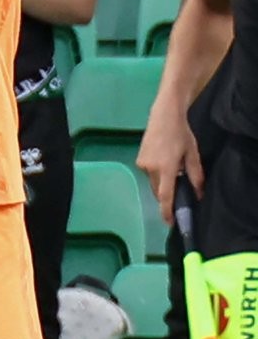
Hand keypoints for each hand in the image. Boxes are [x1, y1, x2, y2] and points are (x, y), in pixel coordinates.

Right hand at [137, 100, 204, 223]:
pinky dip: (157, 175)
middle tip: (179, 196)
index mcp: (166, 168)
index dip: (167, 211)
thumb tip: (199, 194)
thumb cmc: (181, 134)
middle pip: (159, 191)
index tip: (169, 223)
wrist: (163, 116)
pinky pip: (149, 175)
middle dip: (167, 197)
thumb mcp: (192, 155)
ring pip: (153, 183)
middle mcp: (150, 168)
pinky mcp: (139, 160)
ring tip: (173, 173)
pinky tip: (164, 164)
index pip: (165, 195)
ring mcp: (142, 164)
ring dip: (162, 184)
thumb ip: (196, 176)